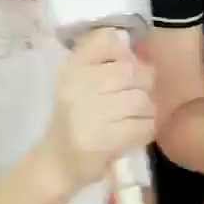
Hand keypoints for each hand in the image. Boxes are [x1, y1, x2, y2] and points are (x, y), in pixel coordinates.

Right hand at [45, 29, 154, 192]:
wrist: (56, 161)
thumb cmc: (74, 118)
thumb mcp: (79, 82)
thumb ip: (104, 62)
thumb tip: (140, 55)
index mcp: (72, 67)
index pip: (106, 41)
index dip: (125, 52)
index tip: (127, 68)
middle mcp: (77, 85)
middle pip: (130, 71)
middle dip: (144, 84)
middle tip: (141, 96)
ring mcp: (88, 113)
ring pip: (140, 100)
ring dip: (147, 110)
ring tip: (140, 116)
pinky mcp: (101, 140)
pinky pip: (141, 126)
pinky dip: (146, 129)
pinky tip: (138, 131)